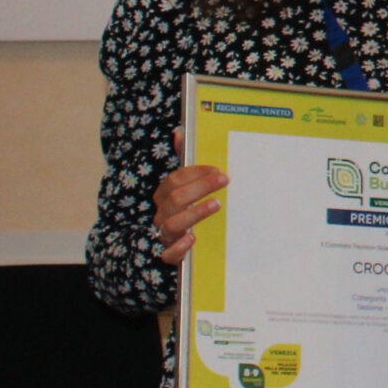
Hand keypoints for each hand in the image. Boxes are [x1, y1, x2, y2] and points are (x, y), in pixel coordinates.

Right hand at [151, 127, 227, 266]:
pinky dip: (179, 248)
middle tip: (225, 180)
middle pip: (175, 199)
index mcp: (164, 196)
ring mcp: (164, 235)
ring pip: (172, 224)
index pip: (174, 180)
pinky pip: (168, 255)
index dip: (195, 173)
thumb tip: (180, 131)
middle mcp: (162, 214)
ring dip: (195, 213)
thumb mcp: (183, 185)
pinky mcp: (169, 255)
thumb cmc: (182, 209)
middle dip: (201, 187)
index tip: (218, 170)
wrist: (170, 245)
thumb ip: (182, 160)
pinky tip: (192, 240)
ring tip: (216, 204)